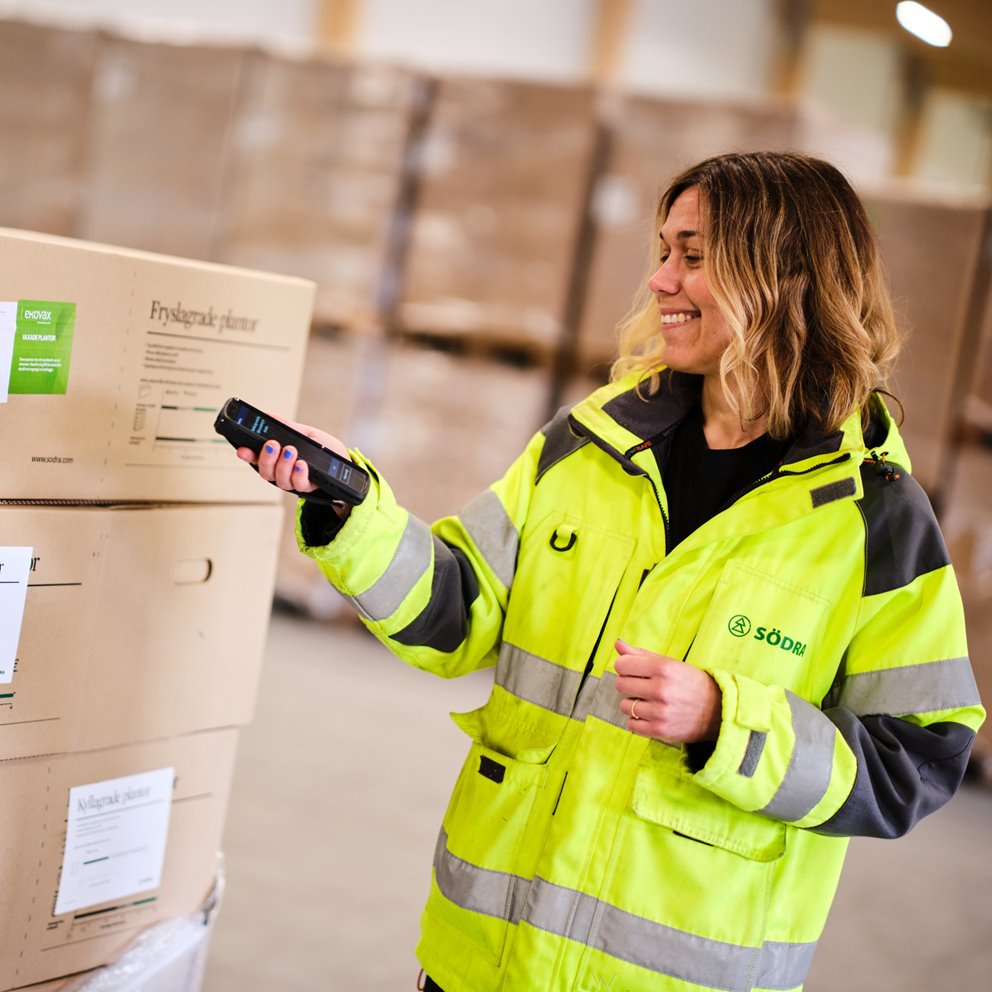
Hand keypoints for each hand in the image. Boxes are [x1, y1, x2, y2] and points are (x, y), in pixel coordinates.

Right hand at [236, 418, 352, 517]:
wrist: (345, 461)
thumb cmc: (325, 448)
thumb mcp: (306, 433)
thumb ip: (287, 427)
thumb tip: (267, 415)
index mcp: (278, 458)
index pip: (257, 458)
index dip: (247, 455)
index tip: (242, 449)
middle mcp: (282, 471)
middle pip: (265, 472)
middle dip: (266, 458)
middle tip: (273, 444)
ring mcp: (294, 480)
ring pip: (280, 480)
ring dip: (283, 465)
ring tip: (291, 450)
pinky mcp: (308, 487)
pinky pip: (299, 485)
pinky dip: (298, 474)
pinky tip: (302, 464)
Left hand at [613, 639, 721, 742]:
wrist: (717, 711)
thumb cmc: (690, 683)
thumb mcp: (670, 664)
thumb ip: (641, 654)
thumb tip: (618, 644)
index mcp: (663, 668)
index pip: (622, 665)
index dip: (625, 667)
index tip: (633, 670)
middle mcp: (661, 689)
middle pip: (620, 685)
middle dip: (627, 685)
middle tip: (641, 687)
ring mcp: (660, 712)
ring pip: (624, 706)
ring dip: (632, 704)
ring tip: (648, 702)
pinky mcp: (660, 730)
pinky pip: (631, 725)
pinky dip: (637, 721)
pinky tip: (649, 715)